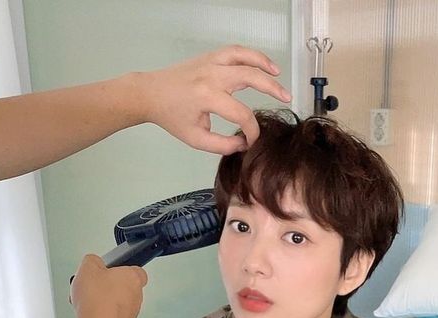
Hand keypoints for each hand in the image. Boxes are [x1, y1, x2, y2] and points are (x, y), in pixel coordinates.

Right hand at [70, 254, 146, 317]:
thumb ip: (93, 260)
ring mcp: (132, 314)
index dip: (122, 269)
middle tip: (94, 286)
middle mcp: (137, 297)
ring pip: (118, 304)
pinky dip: (102, 317)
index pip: (136, 270)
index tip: (109, 269)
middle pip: (124, 288)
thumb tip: (93, 262)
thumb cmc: (97, 301)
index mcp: (133, 278)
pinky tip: (90, 315)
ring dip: (104, 302)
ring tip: (88, 302)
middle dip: (109, 286)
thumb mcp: (88, 268)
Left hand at [139, 45, 290, 154]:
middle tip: (286, 98)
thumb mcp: (196, 139)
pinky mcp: (209, 57)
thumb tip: (244, 145)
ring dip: (264, 63)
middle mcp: (211, 76)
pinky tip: (262, 64)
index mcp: (207, 97)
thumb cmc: (172, 117)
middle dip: (271, 88)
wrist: (151, 93)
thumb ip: (222, 145)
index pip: (241, 114)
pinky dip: (250, 55)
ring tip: (278, 75)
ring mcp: (210, 62)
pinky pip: (234, 51)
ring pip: (243, 56)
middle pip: (249, 76)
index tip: (253, 141)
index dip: (252, 130)